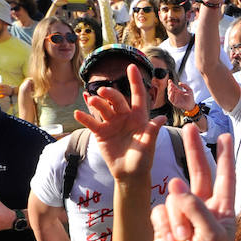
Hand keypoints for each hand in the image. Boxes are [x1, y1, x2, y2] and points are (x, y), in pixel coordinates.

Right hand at [74, 64, 161, 180]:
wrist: (129, 173)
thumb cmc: (143, 158)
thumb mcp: (148, 145)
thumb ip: (152, 131)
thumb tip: (162, 118)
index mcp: (139, 116)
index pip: (137, 95)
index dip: (135, 81)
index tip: (132, 66)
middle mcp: (124, 116)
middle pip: (116, 100)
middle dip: (110, 94)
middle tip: (103, 92)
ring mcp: (111, 123)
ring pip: (103, 108)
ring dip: (97, 103)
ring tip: (91, 100)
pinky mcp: (101, 133)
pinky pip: (92, 122)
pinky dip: (84, 118)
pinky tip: (78, 113)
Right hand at [151, 125, 235, 240]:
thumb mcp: (211, 235)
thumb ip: (195, 206)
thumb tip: (175, 184)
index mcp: (223, 212)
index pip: (224, 178)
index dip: (224, 157)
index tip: (225, 136)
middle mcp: (204, 212)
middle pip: (198, 174)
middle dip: (194, 152)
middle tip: (189, 128)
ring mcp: (183, 219)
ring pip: (174, 196)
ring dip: (177, 218)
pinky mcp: (164, 227)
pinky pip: (159, 211)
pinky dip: (164, 225)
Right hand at [168, 79, 195, 111]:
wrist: (191, 105)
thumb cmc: (191, 97)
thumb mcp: (189, 90)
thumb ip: (185, 85)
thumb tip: (179, 83)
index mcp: (178, 91)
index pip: (173, 86)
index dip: (170, 83)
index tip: (169, 80)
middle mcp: (175, 94)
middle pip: (170, 89)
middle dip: (169, 86)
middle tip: (170, 83)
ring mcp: (174, 98)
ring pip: (169, 94)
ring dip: (169, 90)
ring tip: (171, 87)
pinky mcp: (174, 102)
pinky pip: (170, 99)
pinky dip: (170, 95)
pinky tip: (171, 92)